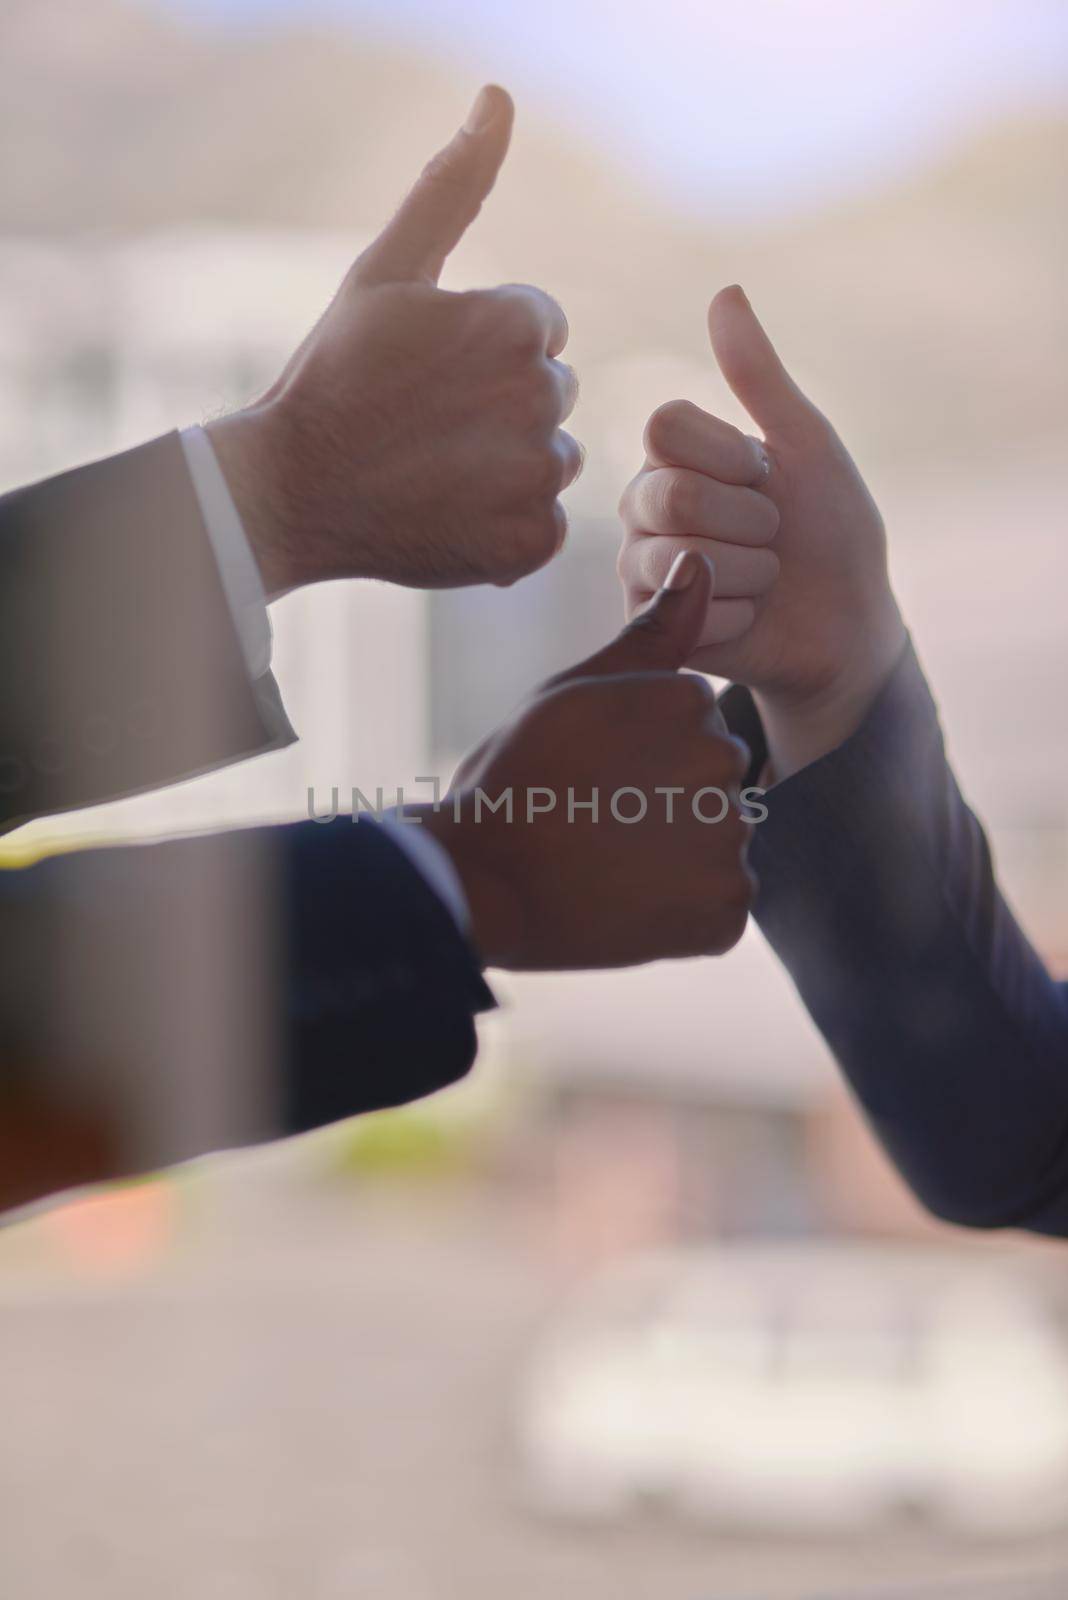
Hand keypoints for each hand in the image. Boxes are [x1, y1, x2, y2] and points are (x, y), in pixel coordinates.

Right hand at [208, 85, 580, 597]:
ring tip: (436, 469)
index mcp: (515, 325)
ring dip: (509, 467)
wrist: (288, 491)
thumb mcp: (386, 271)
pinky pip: (547, 526)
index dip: (482, 350)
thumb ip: (453, 187)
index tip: (428, 373)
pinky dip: (507, 527)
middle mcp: (539, 397)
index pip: (541, 329)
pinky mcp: (531, 543)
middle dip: (501, 405)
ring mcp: (536, 477)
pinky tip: (451, 514)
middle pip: (552, 394)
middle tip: (426, 424)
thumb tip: (500, 98)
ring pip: (554, 460)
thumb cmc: (333, 376)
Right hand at [415, 551, 756, 969]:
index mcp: (690, 702)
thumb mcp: (576, 692)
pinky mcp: (725, 912)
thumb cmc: (518, 778)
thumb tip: (704, 562)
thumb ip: (652, 632)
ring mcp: (727, 842)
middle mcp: (722, 765)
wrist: (481, 881)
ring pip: (719, 845)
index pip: (692, 728)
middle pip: (712, 782)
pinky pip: (721, 908)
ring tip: (608, 864)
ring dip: (677, 860)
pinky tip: (630, 904)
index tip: (590, 776)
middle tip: (596, 821)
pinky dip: (683, 913)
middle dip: (668, 803)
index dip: (637, 757)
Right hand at [618, 286, 905, 777]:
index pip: (665, 427)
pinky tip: (750, 616)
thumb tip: (726, 291)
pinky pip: (695, 613)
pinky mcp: (652, 630)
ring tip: (763, 577)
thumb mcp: (805, 444)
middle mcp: (642, 508)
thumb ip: (759, 375)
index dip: (731, 454)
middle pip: (672, 494)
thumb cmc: (829, 529)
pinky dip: (744, 615)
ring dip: (753, 571)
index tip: (766, 473)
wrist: (847, 623)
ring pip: (684, 558)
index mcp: (671, 456)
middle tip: (771, 534)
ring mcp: (640, 570)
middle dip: (752, 519)